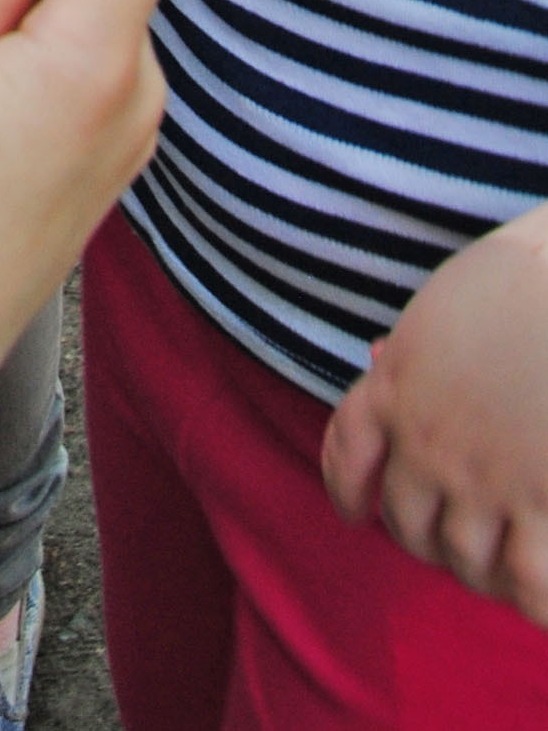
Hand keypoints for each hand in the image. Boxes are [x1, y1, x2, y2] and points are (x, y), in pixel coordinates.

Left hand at [323, 209, 547, 622]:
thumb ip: (415, 347)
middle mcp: (428, 442)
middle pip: (406, 523)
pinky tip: (536, 593)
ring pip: (462, 560)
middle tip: (452, 538)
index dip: (346, 489)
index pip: (345, 451)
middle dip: (426, 538)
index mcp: (397, 382)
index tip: (354, 509)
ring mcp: (485, 480)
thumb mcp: (446, 301)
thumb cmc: (525, 274)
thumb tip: (382, 360)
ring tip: (498, 566)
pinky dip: (531, 598)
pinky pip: (528, 584)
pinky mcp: (543, 506)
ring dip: (478, 569)